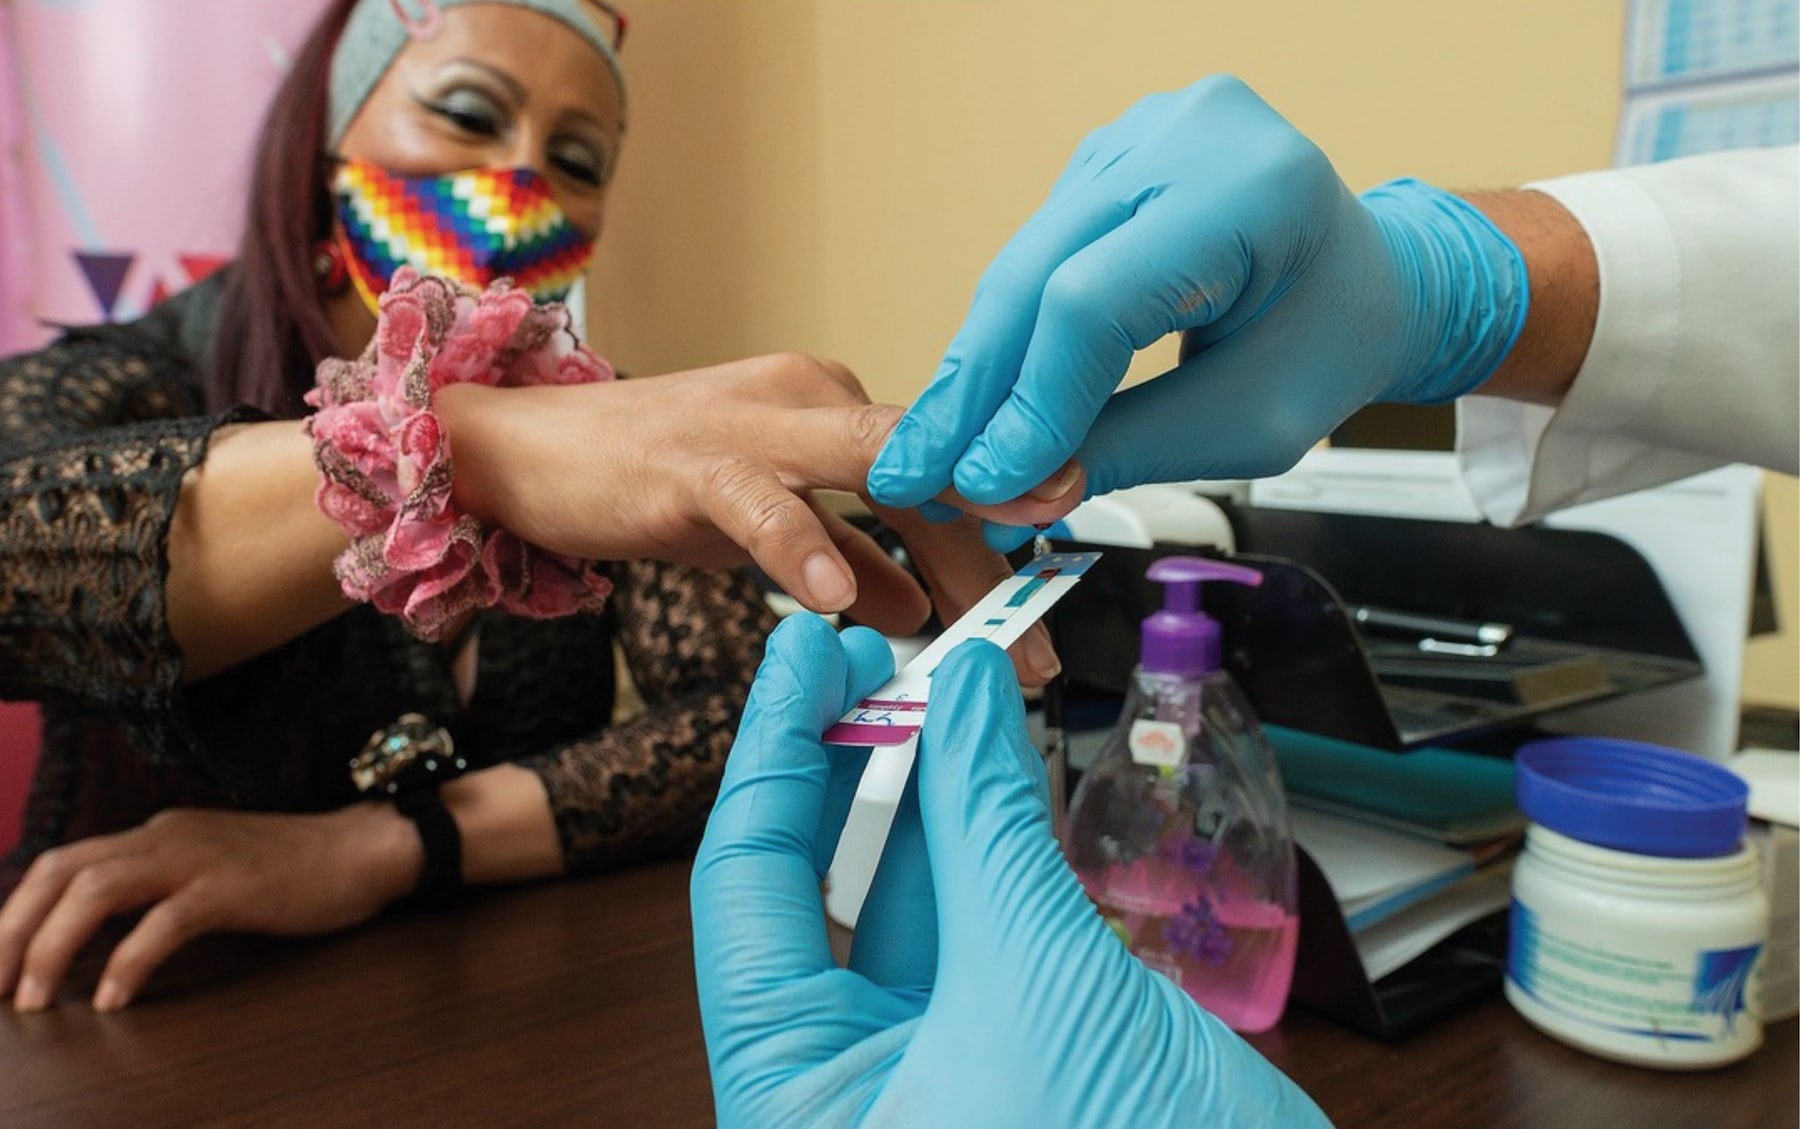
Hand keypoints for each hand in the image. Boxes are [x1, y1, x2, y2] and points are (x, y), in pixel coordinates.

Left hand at [0, 805, 420, 1011]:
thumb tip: (94, 939)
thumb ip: (157, 888)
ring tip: (36, 1000)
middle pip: (61, 870)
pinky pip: (163, 922)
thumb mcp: (209, 869)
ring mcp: (200, 857)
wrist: (364, 849)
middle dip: (15, 929)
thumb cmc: (292, 871)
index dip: (16, 913)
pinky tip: (114, 998)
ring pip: (97, 890)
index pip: (60, 863)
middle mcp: (166, 835)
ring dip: (53, 946)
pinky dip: (127, 962)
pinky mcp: (233, 887)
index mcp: (156, 833)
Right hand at [442, 351, 1067, 678]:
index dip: (1005, 530)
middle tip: (1037, 643)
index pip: (943, 468)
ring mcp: (752, 421)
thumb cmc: (646, 479)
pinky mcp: (688, 458)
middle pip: (932, 472)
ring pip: (873, 472)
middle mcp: (811, 396)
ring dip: (940, 557)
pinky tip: (837, 602)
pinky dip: (801, 548)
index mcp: (834, 408)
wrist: (517, 450)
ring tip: (987, 625)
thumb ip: (847, 557)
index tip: (1055, 596)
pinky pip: (759, 502)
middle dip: (996, 558)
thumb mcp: (766, 528)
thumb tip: (921, 607)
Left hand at [691, 615, 1327, 1127]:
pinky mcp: (1002, 1050)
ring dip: (926, 789)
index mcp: (795, 1100)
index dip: (774, 754)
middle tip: (878, 658)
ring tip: (947, 685)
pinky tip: (993, 759)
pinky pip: (973, 924)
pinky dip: (986, 839)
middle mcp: (843, 1086)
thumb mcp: (1038, 978)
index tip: (801, 655)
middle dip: (851, 764)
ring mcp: (925, 1067)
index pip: (744, 891)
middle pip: (816, 887)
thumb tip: (962, 692)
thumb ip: (989, 823)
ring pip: (903, 897)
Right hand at [869, 74, 1526, 519]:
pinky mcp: (1101, 160)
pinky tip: (973, 406)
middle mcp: (1184, 137)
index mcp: (1251, 189)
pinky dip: (1002, 341)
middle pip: (1034, 274)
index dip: (1030, 399)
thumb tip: (1006, 483)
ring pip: (1017, 270)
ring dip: (973, 375)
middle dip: (971, 393)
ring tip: (935, 461)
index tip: (988, 481)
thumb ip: (1128, 447)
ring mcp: (1135, 135)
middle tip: (914, 478)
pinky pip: (1031, 260)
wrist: (1365, 280)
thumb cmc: (1329, 341)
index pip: (1094, 300)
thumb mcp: (1249, 422)